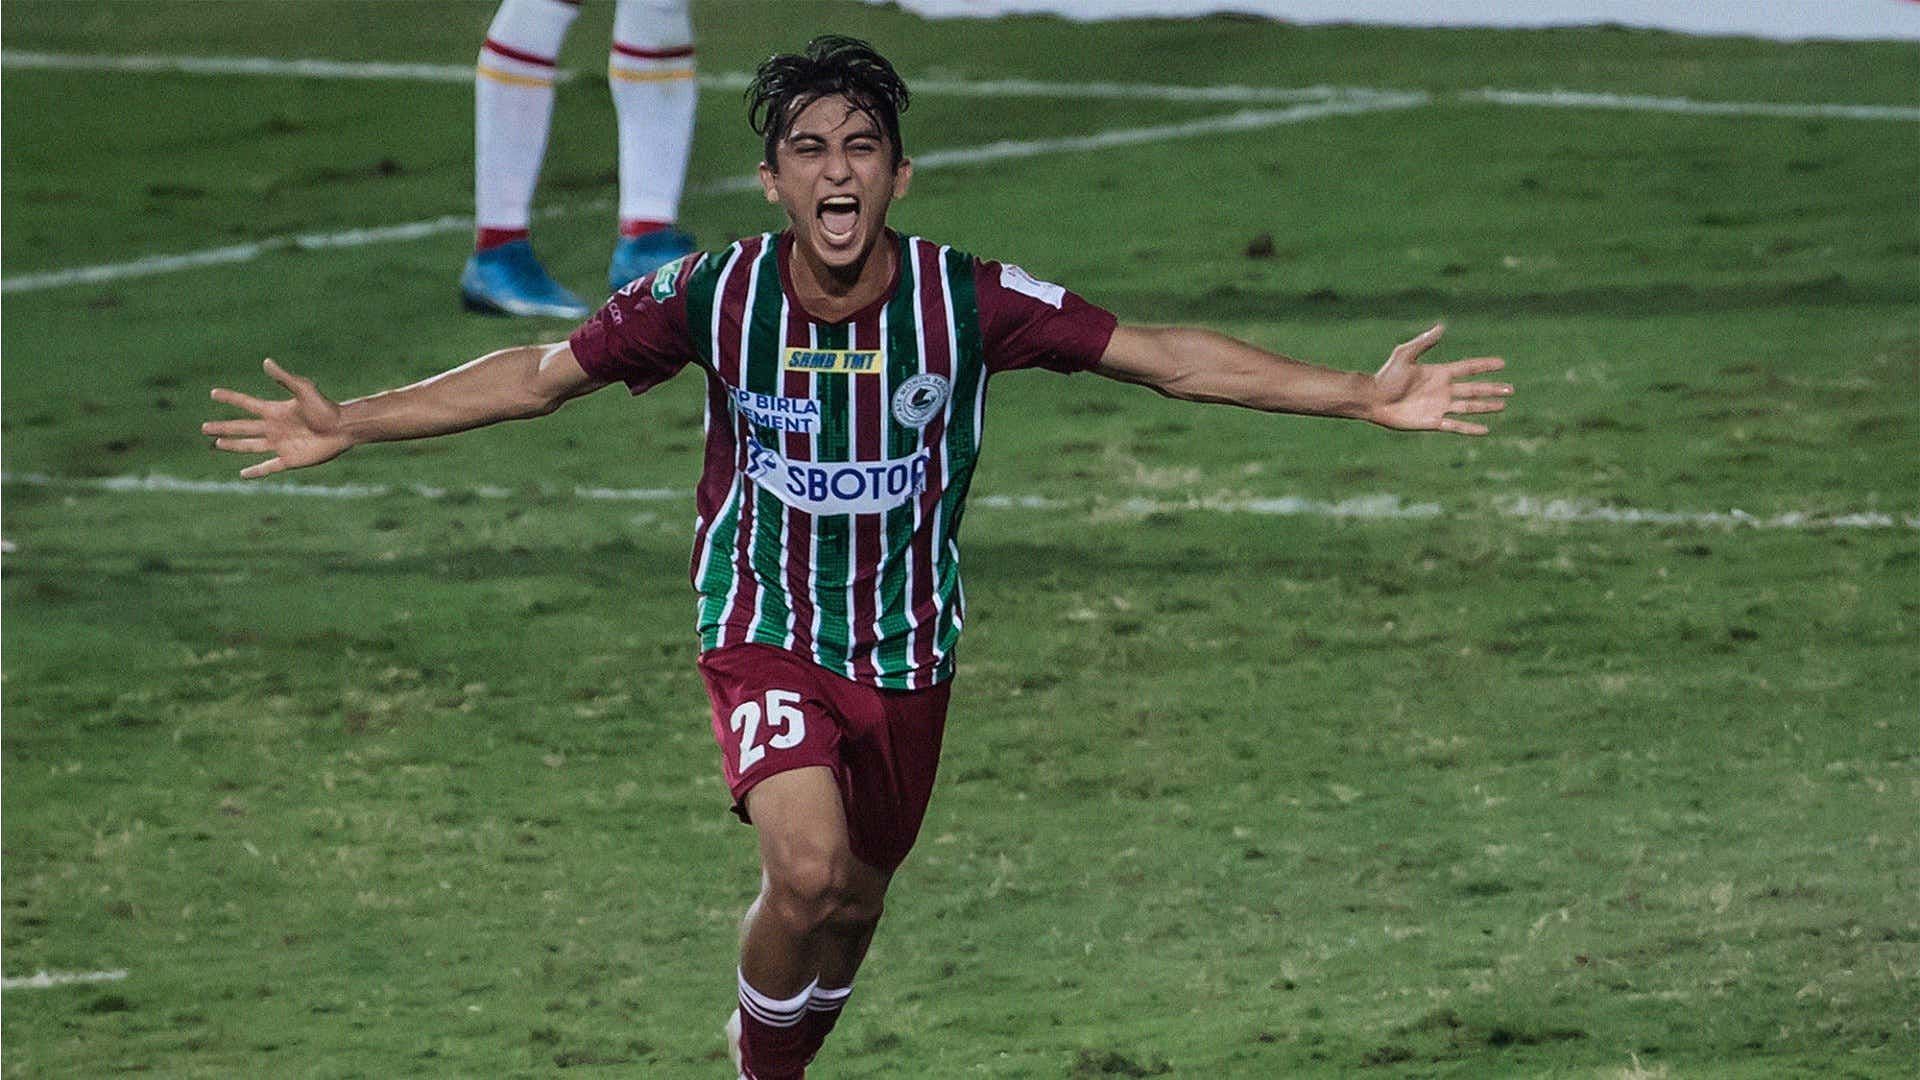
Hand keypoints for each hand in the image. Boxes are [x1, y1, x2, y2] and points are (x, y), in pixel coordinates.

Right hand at [202, 359, 351, 477]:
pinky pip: (268, 467)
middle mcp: (274, 428)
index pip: (247, 404)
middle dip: (223, 427)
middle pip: (242, 427)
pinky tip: (242, 474)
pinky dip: (256, 471)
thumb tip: (266, 361)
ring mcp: (280, 445)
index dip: (230, 398)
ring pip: (250, 446)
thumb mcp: (304, 390)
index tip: (213, 393)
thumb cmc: (326, 407)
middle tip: (204, 427)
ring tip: (216, 444)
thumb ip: (284, 379)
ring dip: (233, 445)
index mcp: (275, 411)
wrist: (343, 428)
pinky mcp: (289, 460)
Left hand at [1366, 323, 1510, 434]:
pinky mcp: (1433, 422)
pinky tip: (1485, 429)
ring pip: (1469, 407)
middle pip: (1474, 389)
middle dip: (1492, 389)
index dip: (1485, 365)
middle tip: (1511, 389)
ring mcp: (1439, 407)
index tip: (1502, 363)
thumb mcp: (1405, 355)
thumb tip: (1442, 326)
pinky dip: (1471, 428)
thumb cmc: (1386, 376)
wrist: (1373, 400)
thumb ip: (1424, 342)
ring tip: (1503, 406)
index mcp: (1439, 373)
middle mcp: (1442, 390)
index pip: (1468, 368)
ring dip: (1486, 406)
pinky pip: (1456, 426)